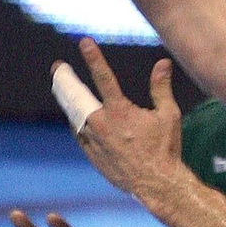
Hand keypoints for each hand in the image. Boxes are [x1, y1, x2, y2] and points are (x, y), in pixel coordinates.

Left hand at [61, 41, 186, 204]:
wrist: (156, 184)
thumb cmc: (165, 148)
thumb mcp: (168, 115)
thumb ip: (161, 87)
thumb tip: (162, 63)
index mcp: (120, 112)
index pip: (104, 78)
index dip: (94, 58)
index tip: (84, 42)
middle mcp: (102, 125)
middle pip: (77, 97)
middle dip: (66, 79)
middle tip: (57, 67)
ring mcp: (94, 142)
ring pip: (74, 116)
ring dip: (68, 101)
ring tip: (61, 89)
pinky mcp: (93, 156)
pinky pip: (79, 135)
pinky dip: (75, 122)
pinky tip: (74, 117)